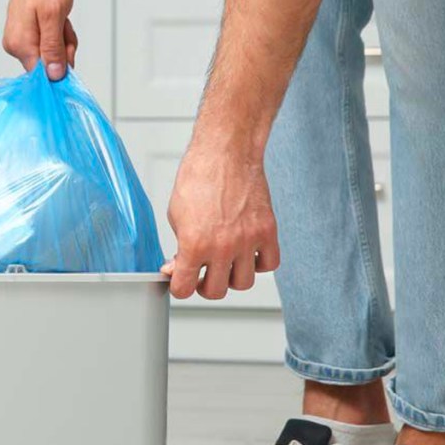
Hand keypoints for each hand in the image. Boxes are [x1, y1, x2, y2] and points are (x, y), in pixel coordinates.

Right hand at [3, 0, 76, 79]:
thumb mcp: (54, 16)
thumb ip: (53, 48)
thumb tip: (54, 76)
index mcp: (19, 45)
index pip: (41, 76)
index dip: (59, 68)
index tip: (66, 49)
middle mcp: (16, 46)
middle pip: (48, 66)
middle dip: (63, 49)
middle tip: (64, 26)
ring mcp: (22, 40)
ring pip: (52, 55)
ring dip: (63, 39)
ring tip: (61, 18)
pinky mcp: (28, 34)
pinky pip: (50, 44)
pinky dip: (59, 33)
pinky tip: (58, 18)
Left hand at [163, 133, 280, 299]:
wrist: (226, 153)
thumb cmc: (199, 177)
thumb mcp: (175, 215)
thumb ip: (178, 247)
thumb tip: (176, 267)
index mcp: (194, 244)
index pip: (184, 288)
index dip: (180, 287)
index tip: (182, 281)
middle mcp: (222, 246)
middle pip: (215, 292)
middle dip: (204, 285)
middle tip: (202, 273)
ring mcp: (247, 240)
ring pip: (243, 283)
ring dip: (231, 277)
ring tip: (224, 263)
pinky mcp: (267, 231)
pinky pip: (269, 264)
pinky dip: (259, 263)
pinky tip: (247, 252)